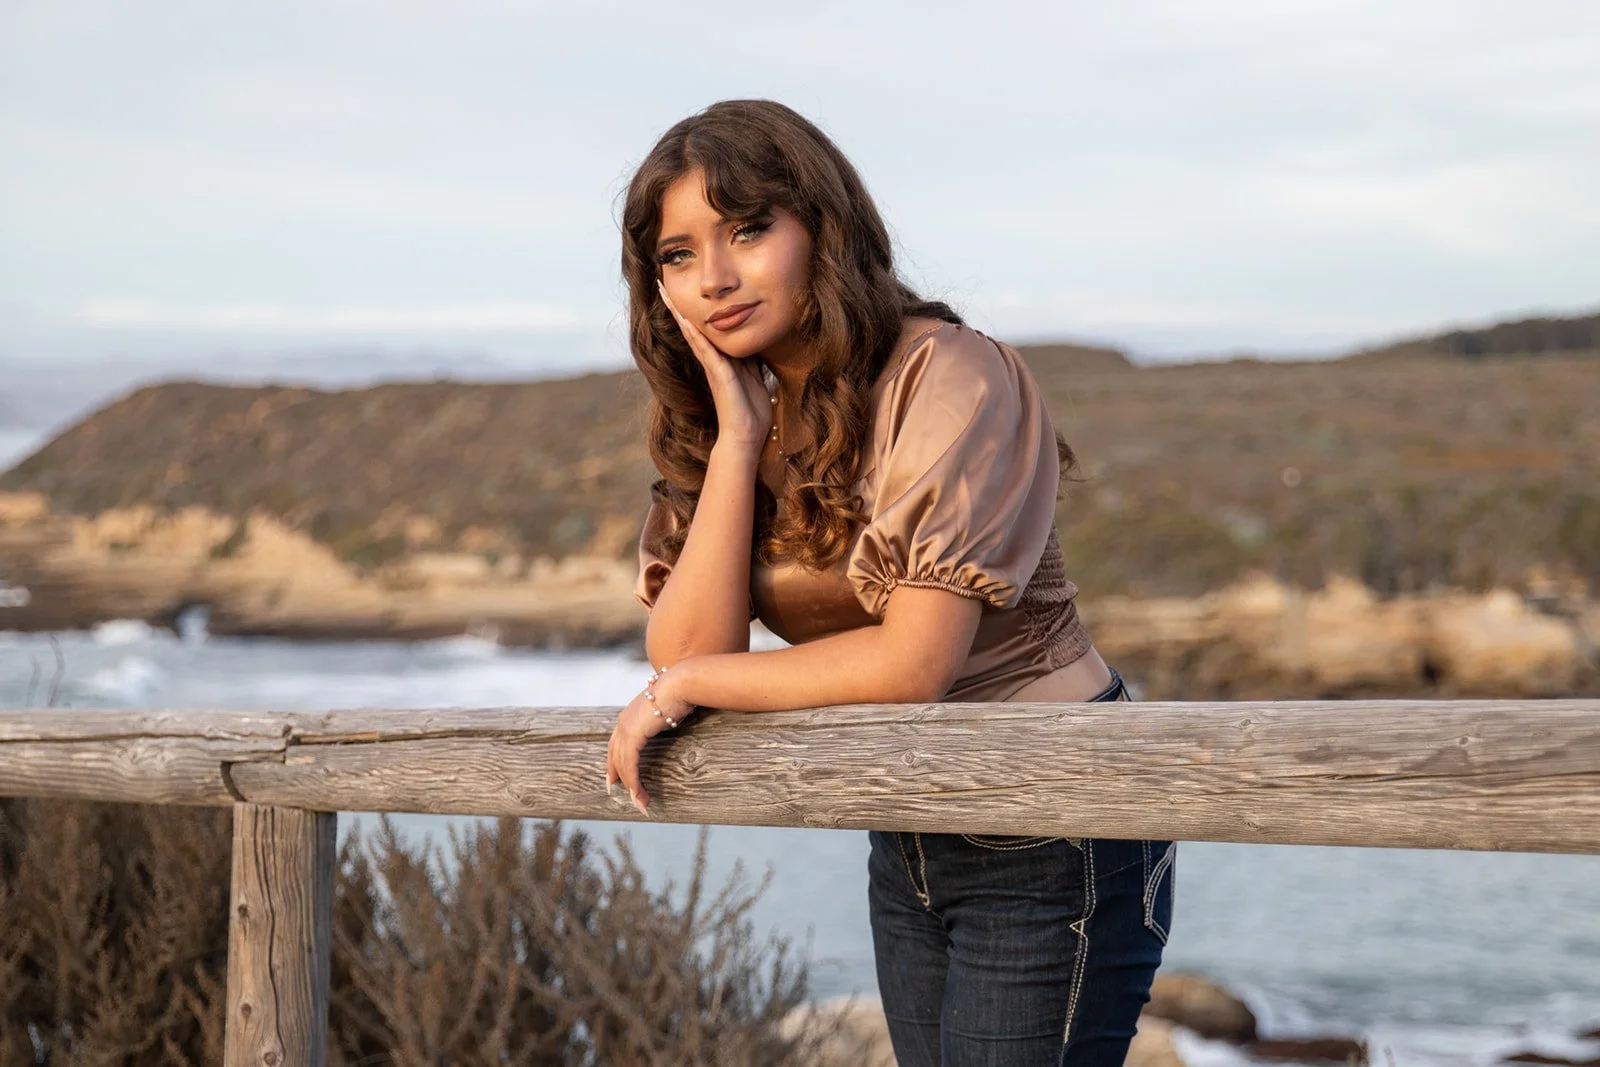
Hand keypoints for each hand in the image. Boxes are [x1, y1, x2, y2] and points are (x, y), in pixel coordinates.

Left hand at [606, 663, 696, 814]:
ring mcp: (626, 728)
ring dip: (632, 786)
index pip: (616, 744)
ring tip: (641, 802)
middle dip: (618, 777)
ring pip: (622, 764)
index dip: (614, 762)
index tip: (614, 779)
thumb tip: (671, 721)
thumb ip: (663, 718)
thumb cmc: (681, 693)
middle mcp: (623, 722)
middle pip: (615, 755)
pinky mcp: (633, 735)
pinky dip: (633, 780)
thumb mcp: (668, 710)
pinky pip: (630, 764)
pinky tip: (639, 793)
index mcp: (629, 715)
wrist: (682, 684)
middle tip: (624, 796)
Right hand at [658, 280, 772, 450]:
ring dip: (679, 314)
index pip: (705, 331)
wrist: (747, 436)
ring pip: (693, 334)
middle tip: (663, 286)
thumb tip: (755, 345)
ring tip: (666, 294)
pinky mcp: (718, 375)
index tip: (684, 293)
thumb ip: (752, 361)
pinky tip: (686, 319)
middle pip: (692, 328)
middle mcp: (713, 362)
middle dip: (679, 307)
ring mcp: (713, 368)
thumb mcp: (756, 377)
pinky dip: (695, 334)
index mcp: (723, 361)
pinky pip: (704, 350)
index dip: (695, 312)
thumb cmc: (752, 412)